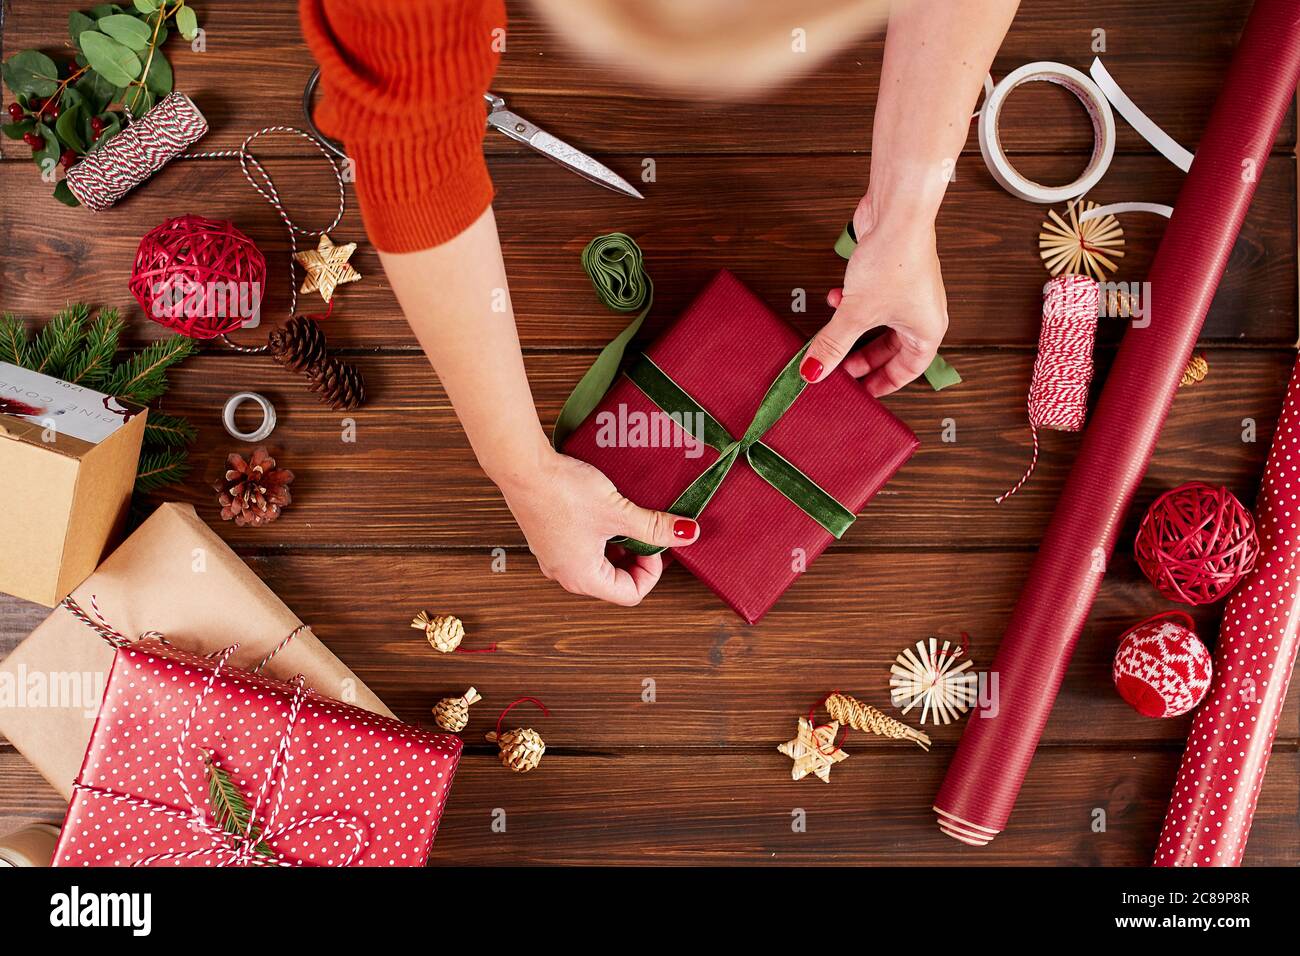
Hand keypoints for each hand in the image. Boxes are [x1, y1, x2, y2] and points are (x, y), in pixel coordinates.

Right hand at [496, 449, 700, 605]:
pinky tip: (604, 509)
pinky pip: (582, 547)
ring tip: (626, 516)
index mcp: (583, 578)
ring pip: (599, 562)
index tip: (655, 542)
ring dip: (619, 544)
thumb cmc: (563, 492)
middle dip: (636, 556)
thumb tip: (686, 534)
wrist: (523, 467)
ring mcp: (554, 557)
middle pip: (615, 580)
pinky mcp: (548, 538)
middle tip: (646, 529)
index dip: (651, 571)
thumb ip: (654, 526)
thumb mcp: (618, 511)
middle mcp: (565, 574)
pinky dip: (600, 535)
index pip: (631, 594)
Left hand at [801, 199, 948, 395]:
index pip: (909, 370)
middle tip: (841, 369)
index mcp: (927, 330)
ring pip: (878, 323)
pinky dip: (852, 303)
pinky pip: (871, 299)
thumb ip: (833, 344)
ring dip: (853, 328)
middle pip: (892, 348)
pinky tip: (835, 297)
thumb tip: (815, 370)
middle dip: (863, 357)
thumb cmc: (896, 260)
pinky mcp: (890, 272)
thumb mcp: (856, 313)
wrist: (897, 213)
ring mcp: (907, 291)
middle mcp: (922, 312)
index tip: (865, 393)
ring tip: (833, 334)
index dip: (885, 383)